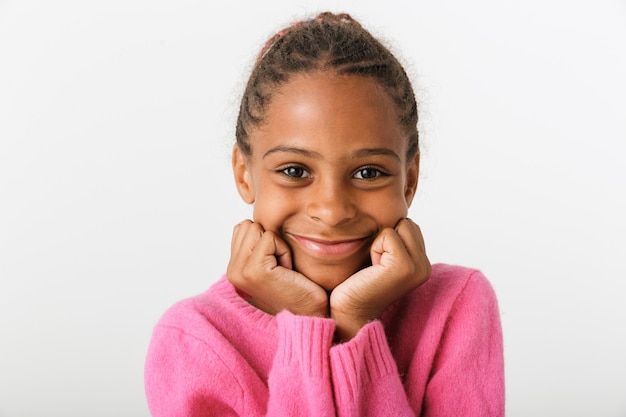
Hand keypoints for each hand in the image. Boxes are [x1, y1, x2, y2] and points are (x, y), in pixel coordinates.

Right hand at [226, 220, 328, 316]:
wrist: (310, 313)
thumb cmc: (298, 286)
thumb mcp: (272, 260)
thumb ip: (257, 243)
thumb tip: (255, 219)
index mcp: (233, 267)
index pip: (243, 227)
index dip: (266, 239)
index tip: (275, 263)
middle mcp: (231, 270)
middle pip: (249, 225)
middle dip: (271, 240)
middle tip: (281, 266)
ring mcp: (240, 271)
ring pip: (257, 228)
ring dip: (277, 245)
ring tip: (283, 268)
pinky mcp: (254, 270)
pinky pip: (270, 238)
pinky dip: (284, 250)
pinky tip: (287, 271)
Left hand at [330, 218, 430, 340]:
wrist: (349, 310)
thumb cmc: (360, 282)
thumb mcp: (384, 257)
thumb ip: (398, 240)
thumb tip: (397, 215)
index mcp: (423, 264)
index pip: (410, 226)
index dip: (389, 238)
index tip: (381, 262)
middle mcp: (425, 267)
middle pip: (407, 223)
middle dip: (387, 237)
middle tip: (377, 264)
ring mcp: (418, 267)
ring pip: (399, 226)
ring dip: (381, 242)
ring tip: (376, 266)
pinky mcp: (405, 266)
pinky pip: (388, 235)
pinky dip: (375, 247)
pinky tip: (373, 268)